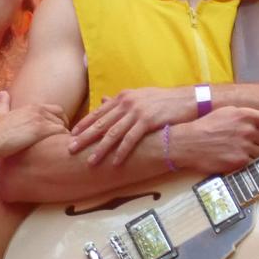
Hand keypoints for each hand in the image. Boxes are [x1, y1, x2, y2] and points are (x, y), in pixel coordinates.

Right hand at [0, 90, 69, 159]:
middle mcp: (38, 110)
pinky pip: (60, 132)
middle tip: (64, 136)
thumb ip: (4, 102)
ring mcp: (40, 119)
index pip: (55, 109)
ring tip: (65, 143)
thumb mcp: (1, 113)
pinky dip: (64, 138)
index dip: (59, 118)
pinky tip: (63, 146)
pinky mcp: (41, 130)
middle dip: (65, 124)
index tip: (59, 128)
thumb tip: (2, 92)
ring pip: (62, 124)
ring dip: (64, 133)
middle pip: (61, 115)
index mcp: (32, 106)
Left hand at [68, 86, 199, 165]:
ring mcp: (137, 112)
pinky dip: (121, 151)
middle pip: (101, 123)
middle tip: (71, 149)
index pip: (99, 112)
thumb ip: (121, 101)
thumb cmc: (163, 101)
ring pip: (113, 133)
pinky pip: (131, 139)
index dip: (85, 124)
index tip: (73, 134)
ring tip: (90, 161)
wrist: (187, 100)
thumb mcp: (140, 96)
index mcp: (123, 97)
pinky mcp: (148, 121)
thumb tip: (102, 100)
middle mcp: (127, 103)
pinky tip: (114, 162)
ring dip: (100, 149)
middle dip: (85, 137)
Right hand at [165, 106, 258, 175]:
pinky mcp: (239, 161)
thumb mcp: (227, 112)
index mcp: (245, 115)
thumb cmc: (206, 126)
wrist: (188, 143)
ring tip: (242, 152)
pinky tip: (235, 158)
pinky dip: (246, 163)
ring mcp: (244, 146)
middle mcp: (248, 130)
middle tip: (252, 145)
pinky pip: (253, 163)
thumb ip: (246, 115)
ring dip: (256, 155)